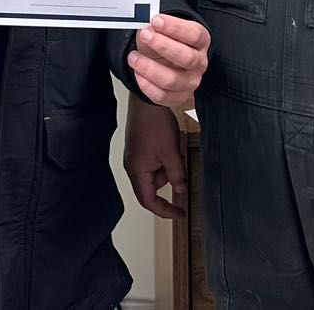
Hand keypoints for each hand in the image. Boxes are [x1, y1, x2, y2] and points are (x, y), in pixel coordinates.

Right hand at [124, 100, 186, 219]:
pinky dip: (164, 157)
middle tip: (180, 163)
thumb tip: (181, 191)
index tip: (179, 213)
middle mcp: (132, 166)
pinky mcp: (139, 148)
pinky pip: (153, 161)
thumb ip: (177, 175)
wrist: (146, 99)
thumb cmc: (154, 124)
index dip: (165, 210)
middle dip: (169, 177)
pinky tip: (170, 143)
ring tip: (174, 148)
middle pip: (153, 185)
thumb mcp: (171, 152)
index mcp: (137, 171)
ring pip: (155, 172)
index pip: (149, 201)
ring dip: (168, 166)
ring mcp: (135, 156)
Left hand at [126, 15, 209, 107]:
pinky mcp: (179, 97)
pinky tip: (138, 72)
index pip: (195, 35)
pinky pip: (162, 96)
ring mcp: (191, 82)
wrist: (165, 59)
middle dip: (163, 46)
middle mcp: (199, 62)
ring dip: (149, 67)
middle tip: (145, 35)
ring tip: (134, 57)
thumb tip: (146, 28)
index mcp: (201, 41)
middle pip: (187, 58)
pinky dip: (146, 85)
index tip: (156, 21)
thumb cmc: (166, 41)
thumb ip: (155, 28)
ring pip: (172, 80)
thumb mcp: (162, 29)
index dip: (175, 27)